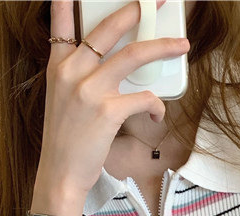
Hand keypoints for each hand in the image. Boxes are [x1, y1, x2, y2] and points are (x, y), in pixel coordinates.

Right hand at [37, 0, 190, 201]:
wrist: (60, 174)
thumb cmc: (66, 142)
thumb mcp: (62, 100)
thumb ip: (79, 77)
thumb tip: (114, 68)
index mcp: (58, 66)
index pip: (61, 22)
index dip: (68, 2)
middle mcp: (71, 71)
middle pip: (108, 29)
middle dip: (136, 11)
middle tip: (156, 2)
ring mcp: (89, 89)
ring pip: (133, 56)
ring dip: (162, 47)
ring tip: (182, 45)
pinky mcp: (107, 111)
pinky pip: (143, 98)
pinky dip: (156, 105)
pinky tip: (157, 115)